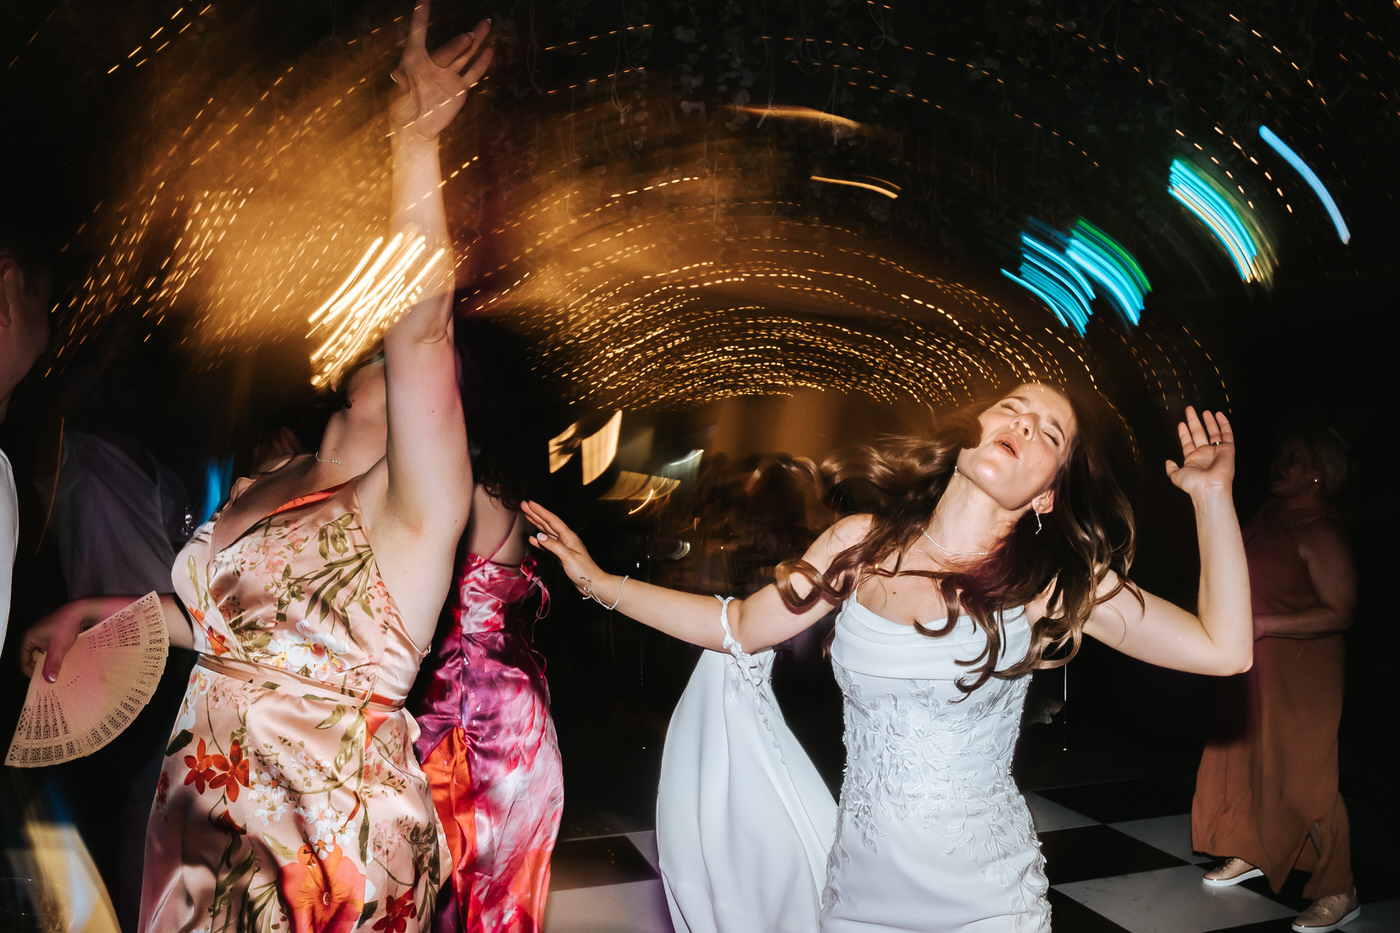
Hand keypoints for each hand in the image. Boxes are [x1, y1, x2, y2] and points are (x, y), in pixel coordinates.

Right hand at [18, 600, 93, 682]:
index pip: (24, 662)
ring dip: (51, 662)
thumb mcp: (58, 647)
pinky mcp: (53, 636)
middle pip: (33, 659)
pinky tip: (65, 661)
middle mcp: (33, 637)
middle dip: (42, 668)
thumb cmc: (67, 624)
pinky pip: (51, 651)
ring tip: (59, 670)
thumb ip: (53, 664)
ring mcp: (43, 637)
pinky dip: (56, 656)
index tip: (43, 680)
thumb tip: (49, 679)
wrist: (81, 611)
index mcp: (28, 639)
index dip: (32, 672)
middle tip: (52, 677)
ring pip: (44, 656)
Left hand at [389, 1, 493, 140]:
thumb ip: (401, 86)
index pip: (418, 33)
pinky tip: (490, 50)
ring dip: (475, 40)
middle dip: (459, 43)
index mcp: (414, 60)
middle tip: (468, 36)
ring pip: (464, 54)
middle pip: (449, 49)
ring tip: (486, 24)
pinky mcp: (459, 88)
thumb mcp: (399, 98)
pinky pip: (472, 73)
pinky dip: (482, 62)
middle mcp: (433, 64)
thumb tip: (395, 74)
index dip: (420, 15)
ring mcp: (448, 75)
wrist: (417, 129)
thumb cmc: (402, 112)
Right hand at [522, 501, 607, 598]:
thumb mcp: (568, 557)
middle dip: (535, 514)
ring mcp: (563, 546)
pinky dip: (539, 541)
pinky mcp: (561, 555)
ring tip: (527, 516)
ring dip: (536, 524)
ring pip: (546, 532)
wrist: (592, 583)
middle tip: (524, 505)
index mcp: (568, 536)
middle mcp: (565, 539)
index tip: (530, 503)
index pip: (552, 520)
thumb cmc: (584, 570)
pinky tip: (533, 538)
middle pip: (548, 523)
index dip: (540, 511)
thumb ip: (553, 546)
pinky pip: (547, 544)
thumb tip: (539, 536)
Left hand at [1164, 407, 1234, 494]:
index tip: (1181, 423)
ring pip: (1213, 432)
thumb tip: (1168, 462)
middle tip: (1189, 410)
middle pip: (1199, 434)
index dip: (1184, 432)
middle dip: (1194, 421)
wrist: (1209, 487)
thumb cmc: (1193, 484)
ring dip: (1209, 421)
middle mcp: (1205, 454)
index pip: (1188, 442)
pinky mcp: (1228, 449)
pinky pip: (1227, 434)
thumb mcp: (1176, 476)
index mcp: (1193, 459)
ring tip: (1204, 411)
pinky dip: (1224, 424)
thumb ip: (1171, 469)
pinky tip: (1218, 415)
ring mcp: (1216, 451)